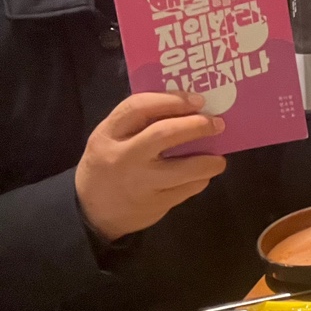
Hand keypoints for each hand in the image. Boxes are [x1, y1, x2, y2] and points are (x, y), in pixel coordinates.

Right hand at [75, 92, 227, 242]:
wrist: (92, 211)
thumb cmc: (110, 164)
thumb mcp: (112, 138)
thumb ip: (140, 122)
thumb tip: (189, 107)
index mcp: (109, 134)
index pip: (139, 106)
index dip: (173, 100)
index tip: (198, 100)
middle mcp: (124, 156)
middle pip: (166, 133)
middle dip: (197, 126)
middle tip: (217, 124)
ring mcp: (140, 182)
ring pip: (185, 168)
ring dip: (210, 161)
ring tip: (218, 159)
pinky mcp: (155, 204)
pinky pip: (188, 189)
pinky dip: (201, 180)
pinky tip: (201, 175)